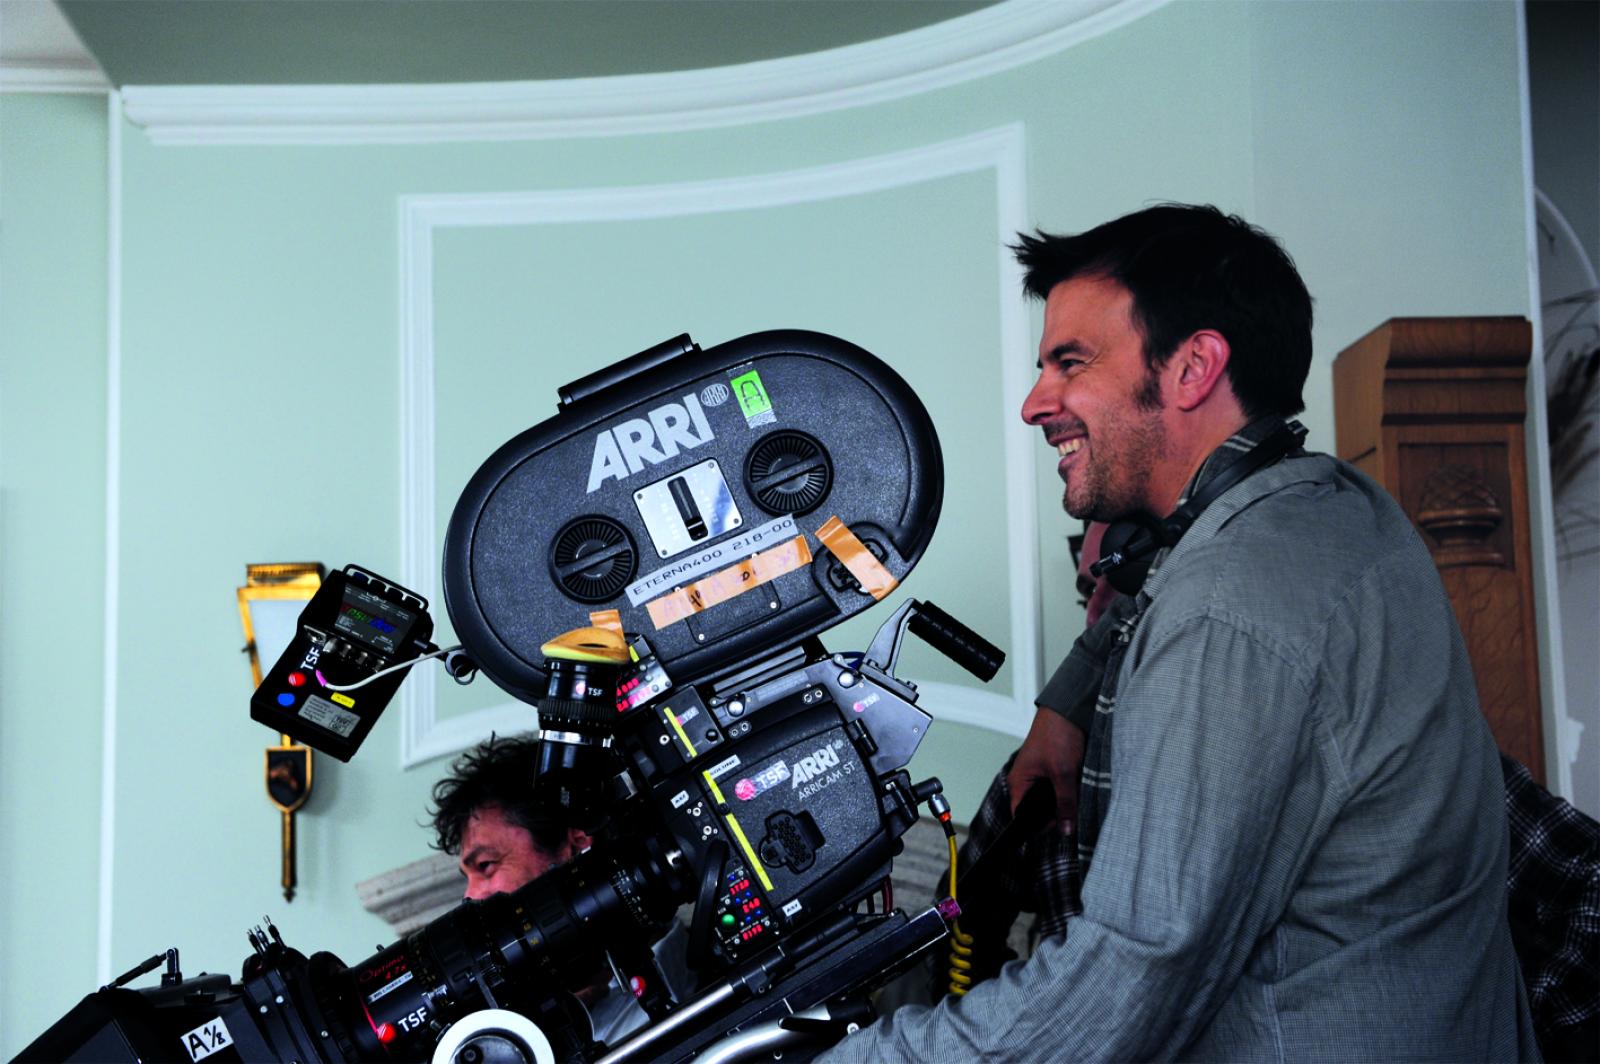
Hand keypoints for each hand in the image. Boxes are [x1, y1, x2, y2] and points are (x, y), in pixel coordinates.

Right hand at [1007, 706, 1085, 833]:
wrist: (1069, 709)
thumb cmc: (1055, 735)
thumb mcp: (1063, 773)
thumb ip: (1065, 803)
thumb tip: (1066, 830)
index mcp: (1019, 783)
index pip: (1022, 815)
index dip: (1039, 825)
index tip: (1059, 828)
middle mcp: (1028, 781)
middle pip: (1041, 809)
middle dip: (1058, 812)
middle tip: (1073, 811)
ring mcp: (1042, 776)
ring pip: (1055, 799)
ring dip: (1068, 799)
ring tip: (1078, 793)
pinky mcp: (1056, 770)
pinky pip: (1064, 788)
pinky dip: (1073, 788)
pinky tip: (1081, 784)